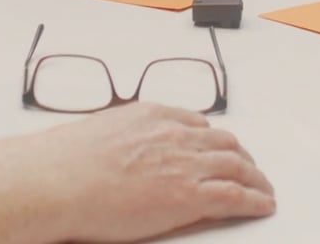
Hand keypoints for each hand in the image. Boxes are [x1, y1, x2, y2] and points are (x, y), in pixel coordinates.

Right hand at [0, 103, 274, 243]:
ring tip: (262, 188)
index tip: (219, 147)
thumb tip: (119, 154)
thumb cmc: (63, 163)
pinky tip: (263, 205)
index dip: (213, 139)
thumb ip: (122, 140)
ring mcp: (185, 163)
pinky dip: (255, 199)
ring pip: (237, 165)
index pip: (196, 123)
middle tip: (248, 168)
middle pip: (223, 142)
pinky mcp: (190, 195)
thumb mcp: (100, 135)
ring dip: (254, 177)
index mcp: (151, 115)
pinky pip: (235, 196)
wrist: (56, 181)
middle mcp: (174, 134)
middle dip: (239, 156)